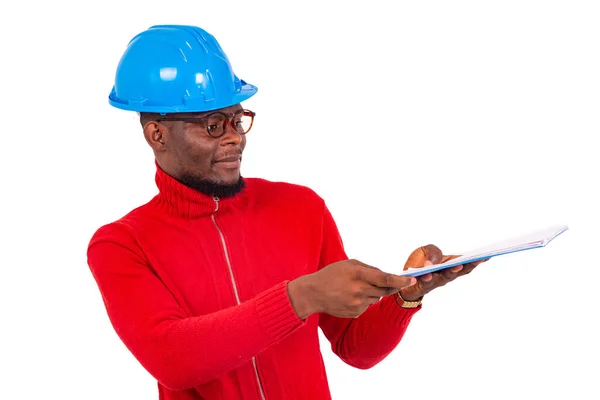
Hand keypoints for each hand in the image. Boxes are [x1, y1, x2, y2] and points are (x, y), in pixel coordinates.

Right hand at [287, 259, 416, 318]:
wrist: (313, 294)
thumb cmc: (331, 275)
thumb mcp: (349, 264)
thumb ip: (369, 269)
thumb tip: (386, 275)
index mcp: (358, 275)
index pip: (385, 278)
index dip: (401, 280)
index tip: (412, 280)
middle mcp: (359, 290)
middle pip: (385, 289)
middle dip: (390, 285)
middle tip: (391, 281)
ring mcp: (358, 304)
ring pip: (376, 297)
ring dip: (373, 292)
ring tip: (356, 287)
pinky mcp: (356, 313)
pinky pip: (368, 305)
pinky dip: (364, 300)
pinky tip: (350, 296)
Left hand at [398, 244, 487, 301]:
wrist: (405, 279)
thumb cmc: (418, 263)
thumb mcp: (425, 250)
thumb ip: (433, 251)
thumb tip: (435, 261)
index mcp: (449, 264)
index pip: (466, 261)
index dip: (477, 259)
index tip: (488, 254)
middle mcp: (446, 274)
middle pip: (461, 270)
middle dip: (470, 264)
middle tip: (479, 258)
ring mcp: (436, 281)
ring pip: (446, 277)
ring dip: (452, 271)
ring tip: (457, 265)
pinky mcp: (423, 285)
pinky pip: (426, 282)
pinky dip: (427, 278)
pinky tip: (427, 274)